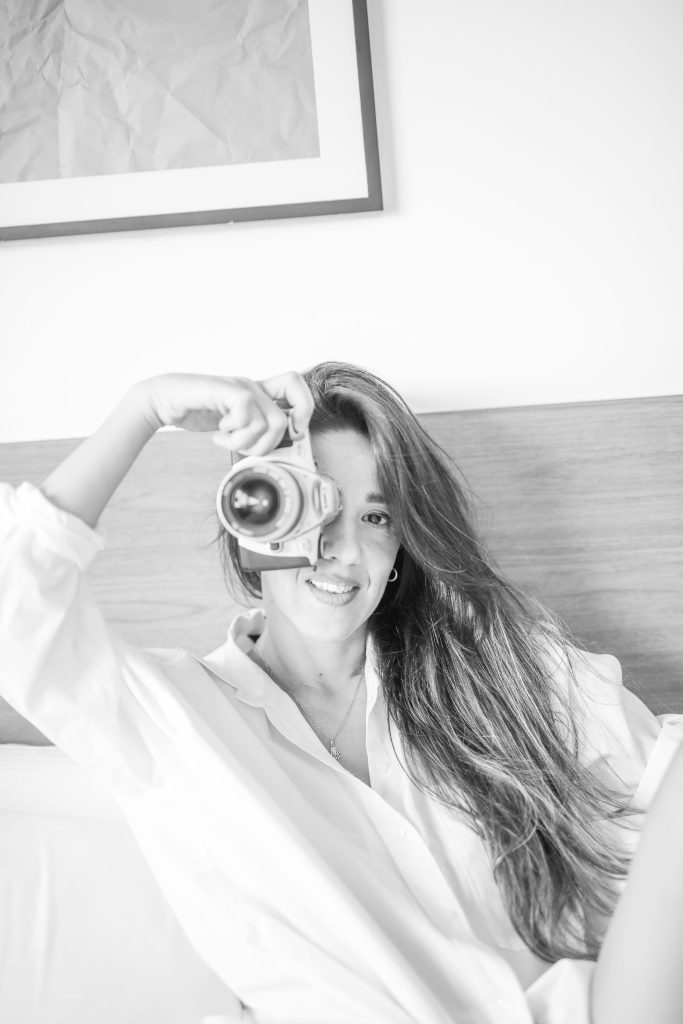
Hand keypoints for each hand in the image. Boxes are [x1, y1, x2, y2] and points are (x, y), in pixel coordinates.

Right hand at [138, 371, 314, 454]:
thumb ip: (251, 430)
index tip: (288, 432)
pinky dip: (232, 433)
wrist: (163, 400)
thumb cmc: (196, 411)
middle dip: (266, 445)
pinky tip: (218, 432)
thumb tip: (272, 451)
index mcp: (257, 392)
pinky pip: (247, 415)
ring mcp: (239, 386)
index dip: (302, 409)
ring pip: (269, 423)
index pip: (295, 386)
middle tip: (245, 447)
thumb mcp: (232, 424)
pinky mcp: (226, 389)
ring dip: (246, 442)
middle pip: (284, 419)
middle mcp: (252, 386)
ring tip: (227, 438)